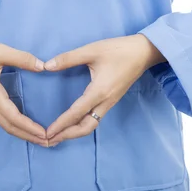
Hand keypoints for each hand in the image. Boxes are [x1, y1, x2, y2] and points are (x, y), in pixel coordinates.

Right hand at [0, 35, 47, 145]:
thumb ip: (22, 59)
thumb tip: (43, 66)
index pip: (14, 118)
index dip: (30, 127)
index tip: (45, 134)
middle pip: (10, 127)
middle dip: (28, 136)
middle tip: (47, 142)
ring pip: (5, 124)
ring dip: (22, 132)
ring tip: (38, 136)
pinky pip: (2, 118)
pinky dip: (15, 125)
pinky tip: (23, 124)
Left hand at [44, 34, 165, 145]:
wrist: (144, 52)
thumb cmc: (119, 50)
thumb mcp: (92, 50)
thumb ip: (68, 58)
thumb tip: (47, 66)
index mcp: (99, 91)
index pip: (76, 113)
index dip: (61, 124)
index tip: (48, 133)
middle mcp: (105, 101)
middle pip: (86, 127)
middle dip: (68, 135)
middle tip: (50, 140)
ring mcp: (110, 102)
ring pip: (92, 125)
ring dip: (74, 132)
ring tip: (59, 136)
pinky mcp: (112, 100)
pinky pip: (96, 118)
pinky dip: (82, 125)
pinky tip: (73, 124)